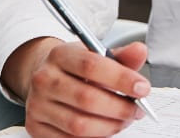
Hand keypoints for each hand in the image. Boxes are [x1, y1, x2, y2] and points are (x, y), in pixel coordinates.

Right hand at [3, 37, 151, 136]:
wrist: (45, 78)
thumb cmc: (75, 68)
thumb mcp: (96, 55)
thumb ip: (121, 56)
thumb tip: (140, 50)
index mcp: (60, 55)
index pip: (92, 66)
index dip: (121, 79)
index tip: (143, 88)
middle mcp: (44, 79)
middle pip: (87, 99)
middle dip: (120, 108)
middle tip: (136, 110)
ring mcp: (37, 104)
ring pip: (79, 125)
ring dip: (110, 126)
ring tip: (123, 120)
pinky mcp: (36, 126)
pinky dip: (94, 137)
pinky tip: (104, 128)